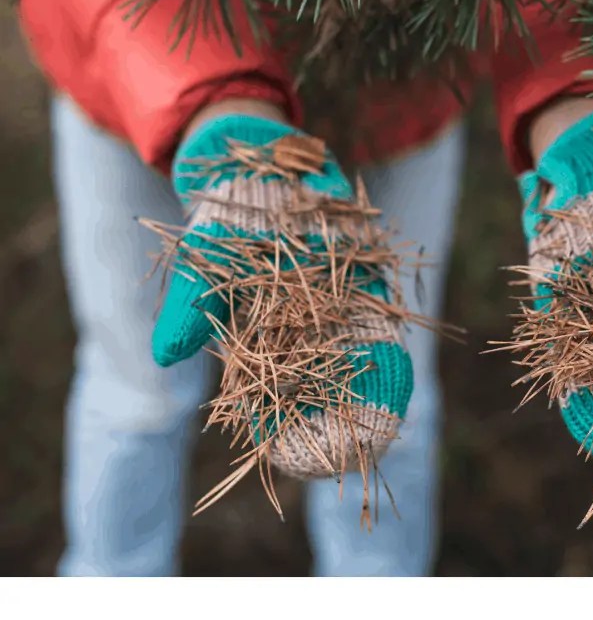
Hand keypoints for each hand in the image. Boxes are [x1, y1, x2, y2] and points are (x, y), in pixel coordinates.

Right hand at [152, 110, 412, 476]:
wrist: (264, 167)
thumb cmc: (227, 221)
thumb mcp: (202, 264)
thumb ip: (189, 308)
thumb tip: (163, 358)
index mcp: (268, 329)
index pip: (277, 388)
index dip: (285, 422)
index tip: (293, 455)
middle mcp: (306, 320)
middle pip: (326, 377)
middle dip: (341, 413)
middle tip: (356, 450)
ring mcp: (338, 297)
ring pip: (358, 348)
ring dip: (372, 384)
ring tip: (387, 423)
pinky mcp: (362, 269)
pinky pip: (380, 306)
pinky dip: (389, 335)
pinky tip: (400, 363)